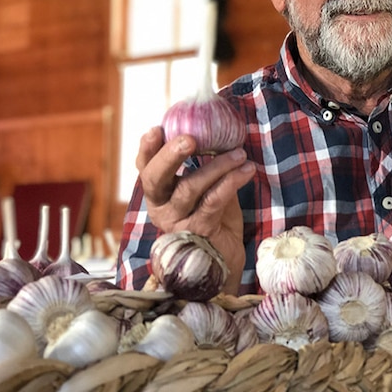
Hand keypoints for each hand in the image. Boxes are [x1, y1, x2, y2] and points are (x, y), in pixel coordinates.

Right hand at [135, 126, 256, 293]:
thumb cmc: (215, 220)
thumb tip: (221, 134)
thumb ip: (205, 167)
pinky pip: (213, 201)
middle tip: (189, 139)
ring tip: (239, 154)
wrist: (225, 262)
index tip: (156, 129)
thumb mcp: (207, 190)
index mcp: (159, 195)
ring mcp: (177, 223)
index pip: (145, 169)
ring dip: (217, 166)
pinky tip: (246, 170)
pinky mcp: (198, 232)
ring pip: (190, 188)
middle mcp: (161, 209)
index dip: (147, 150)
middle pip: (154, 179)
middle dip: (169, 156)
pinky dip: (231, 182)